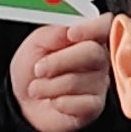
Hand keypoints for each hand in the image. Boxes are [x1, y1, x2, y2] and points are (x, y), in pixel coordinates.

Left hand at [9, 16, 115, 131]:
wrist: (25, 101)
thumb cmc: (33, 70)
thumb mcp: (35, 44)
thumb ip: (53, 33)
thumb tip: (69, 28)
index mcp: (88, 37)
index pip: (105, 25)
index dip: (93, 27)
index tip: (71, 34)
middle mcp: (99, 59)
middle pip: (93, 52)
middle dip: (59, 61)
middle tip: (39, 68)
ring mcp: (100, 83)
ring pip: (77, 81)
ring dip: (48, 86)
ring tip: (38, 88)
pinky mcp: (95, 106)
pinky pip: (78, 103)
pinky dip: (57, 102)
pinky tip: (53, 101)